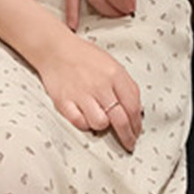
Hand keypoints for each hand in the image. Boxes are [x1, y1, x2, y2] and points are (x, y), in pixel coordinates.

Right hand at [35, 30, 142, 151]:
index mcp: (115, 75)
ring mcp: (81, 94)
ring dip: (102, 125)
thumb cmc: (85, 58)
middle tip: (128, 144)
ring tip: (99, 118)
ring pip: (100, 124)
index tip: (136, 133)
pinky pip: (80, 123)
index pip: (133, 106)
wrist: (55, 49)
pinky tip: (85, 117)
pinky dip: (84, 124)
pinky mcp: (64, 102)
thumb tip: (137, 111)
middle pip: (120, 120)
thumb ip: (126, 86)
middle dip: (127, 136)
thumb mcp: (113, 65)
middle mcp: (100, 85)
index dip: (137, 124)